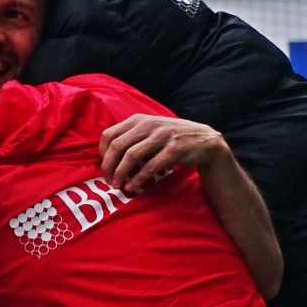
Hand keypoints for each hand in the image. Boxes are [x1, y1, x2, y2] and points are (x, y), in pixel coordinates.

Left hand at [99, 113, 228, 194]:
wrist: (204, 141)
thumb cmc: (172, 138)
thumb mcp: (150, 131)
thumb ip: (131, 137)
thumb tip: (107, 157)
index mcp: (139, 119)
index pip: (109, 134)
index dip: (102, 153)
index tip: (104, 166)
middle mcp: (148, 125)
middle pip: (117, 146)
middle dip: (109, 166)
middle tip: (108, 180)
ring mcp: (162, 136)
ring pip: (131, 156)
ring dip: (121, 173)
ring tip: (117, 185)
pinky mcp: (173, 149)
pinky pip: (150, 166)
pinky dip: (138, 179)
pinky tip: (133, 186)